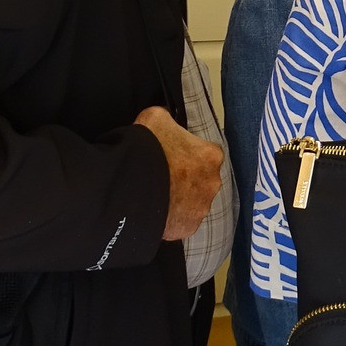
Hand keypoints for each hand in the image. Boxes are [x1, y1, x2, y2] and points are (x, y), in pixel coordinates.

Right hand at [134, 106, 222, 241]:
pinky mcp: (187, 227)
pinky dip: (171, 217)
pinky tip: (155, 210)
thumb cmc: (147, 147)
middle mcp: (213, 182)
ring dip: (179, 198)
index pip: (203, 152)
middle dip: (185, 178)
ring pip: (192, 201)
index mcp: (211, 155)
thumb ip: (167, 119)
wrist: (132, 186)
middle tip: (162, 176)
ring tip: (156, 195)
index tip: (170, 156)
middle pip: (200, 179)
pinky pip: (181, 221)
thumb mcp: (156, 118)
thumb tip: (166, 120)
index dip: (185, 153)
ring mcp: (201, 208)